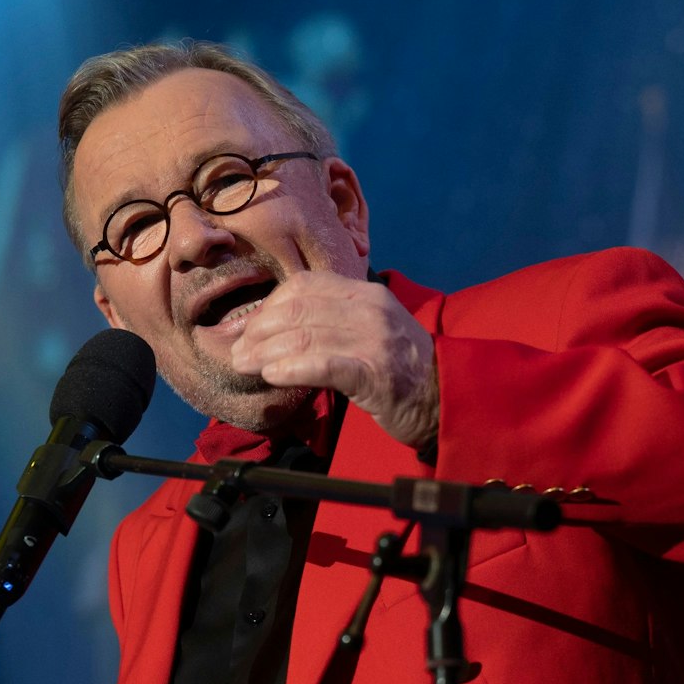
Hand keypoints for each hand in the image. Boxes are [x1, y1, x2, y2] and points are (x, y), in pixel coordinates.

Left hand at [229, 272, 439, 449]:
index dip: (269, 307)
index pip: (304, 286)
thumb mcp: (369, 328)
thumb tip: (278, 326)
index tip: (249, 329)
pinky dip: (292, 369)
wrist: (445, 396)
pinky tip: (272, 376)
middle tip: (239, 352)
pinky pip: (324, 365)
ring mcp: (374, 340)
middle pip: (298, 310)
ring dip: (266, 352)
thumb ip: (332, 320)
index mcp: (365, 294)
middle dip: (259, 331)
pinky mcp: (375, 373)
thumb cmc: (400, 367)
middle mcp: (370, 310)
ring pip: (305, 336)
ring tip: (245, 365)